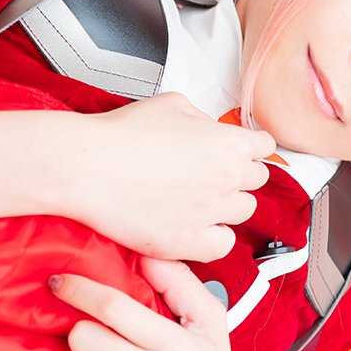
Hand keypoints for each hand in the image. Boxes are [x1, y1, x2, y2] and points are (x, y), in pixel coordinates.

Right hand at [0, 94, 275, 262]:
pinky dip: (212, 238)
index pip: (264, 147)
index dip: (248, 148)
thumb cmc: (119, 135)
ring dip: (225, 207)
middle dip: (236, 176)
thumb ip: (202, 118)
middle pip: (255, 182)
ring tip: (197, 202)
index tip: (236, 153)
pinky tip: (194, 227)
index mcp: (229, 143)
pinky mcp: (189, 242)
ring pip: (242, 214)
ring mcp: (210, 214)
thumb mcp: (171, 104)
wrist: (85, 167)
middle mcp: (228, 179)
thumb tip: (208, 129)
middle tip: (209, 176)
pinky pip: (222, 245)